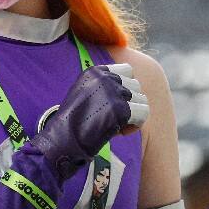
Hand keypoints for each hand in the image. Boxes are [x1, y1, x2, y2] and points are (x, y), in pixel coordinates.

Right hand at [32, 63, 147, 168]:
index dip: (126, 86)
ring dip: (133, 115)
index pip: (127, 70)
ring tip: (117, 126)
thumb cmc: (73, 120)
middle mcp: (106, 78)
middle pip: (136, 86)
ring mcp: (114, 93)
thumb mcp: (84, 91)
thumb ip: (103, 85)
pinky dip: (135, 125)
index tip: (113, 103)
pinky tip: (121, 132)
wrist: (64, 138)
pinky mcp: (122, 109)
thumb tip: (128, 89)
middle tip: (114, 118)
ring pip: (142, 99)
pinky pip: (144, 113)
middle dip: (129, 103)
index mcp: (96, 71)